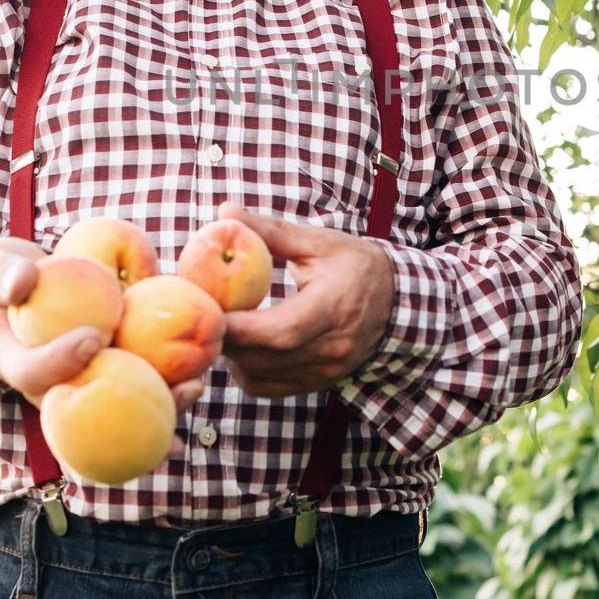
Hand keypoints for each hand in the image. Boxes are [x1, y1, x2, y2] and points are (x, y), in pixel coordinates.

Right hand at [0, 238, 204, 456]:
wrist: (21, 285)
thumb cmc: (4, 275)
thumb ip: (3, 274)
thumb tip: (21, 282)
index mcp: (18, 364)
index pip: (35, 373)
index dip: (61, 361)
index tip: (93, 337)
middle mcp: (52, 383)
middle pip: (85, 404)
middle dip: (122, 407)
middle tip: (152, 387)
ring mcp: (82, 380)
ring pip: (118, 403)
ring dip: (158, 406)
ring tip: (194, 390)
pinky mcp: (107, 369)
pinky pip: (136, 385)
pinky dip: (166, 389)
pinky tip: (199, 384)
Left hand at [216, 202, 394, 397]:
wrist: (396, 301)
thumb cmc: (355, 265)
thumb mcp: (317, 242)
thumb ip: (270, 230)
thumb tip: (225, 211)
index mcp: (334, 307)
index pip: (284, 330)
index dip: (243, 328)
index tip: (210, 312)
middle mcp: (332, 347)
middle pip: (265, 357)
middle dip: (226, 339)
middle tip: (203, 314)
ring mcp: (326, 371)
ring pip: (261, 376)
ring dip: (232, 355)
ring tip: (223, 325)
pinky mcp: (317, 384)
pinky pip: (268, 387)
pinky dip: (246, 370)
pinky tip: (241, 346)